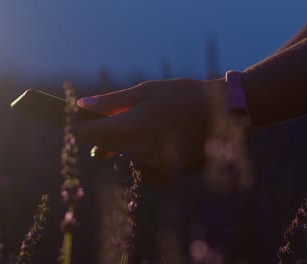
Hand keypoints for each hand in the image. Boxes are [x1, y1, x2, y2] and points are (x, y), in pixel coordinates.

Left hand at [76, 78, 226, 184]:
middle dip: (106, 135)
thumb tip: (82, 105)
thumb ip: (113, 102)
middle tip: (121, 118)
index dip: (85, 126)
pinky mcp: (169, 173)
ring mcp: (155, 164)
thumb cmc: (184, 94)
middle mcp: (141, 149)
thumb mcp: (148, 90)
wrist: (224, 113)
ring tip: (151, 125)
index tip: (89, 119)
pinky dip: (147, 156)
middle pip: (106, 147)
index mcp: (133, 125)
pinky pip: (147, 168)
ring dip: (129, 143)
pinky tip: (161, 143)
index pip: (91, 134)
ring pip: (127, 156)